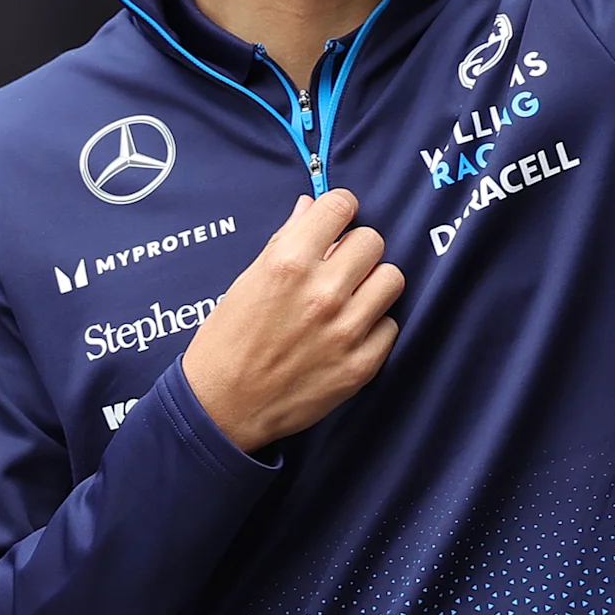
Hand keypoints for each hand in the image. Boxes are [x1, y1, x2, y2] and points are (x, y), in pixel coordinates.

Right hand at [180, 191, 404, 452]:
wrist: (222, 408)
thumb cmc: (227, 341)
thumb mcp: (247, 281)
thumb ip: (285, 240)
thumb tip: (312, 207)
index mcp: (288, 263)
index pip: (340, 206)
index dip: (339, 209)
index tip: (337, 221)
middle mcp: (322, 292)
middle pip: (373, 240)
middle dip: (355, 249)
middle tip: (340, 266)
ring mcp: (346, 330)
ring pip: (392, 279)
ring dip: (372, 284)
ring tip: (351, 298)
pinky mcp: (361, 365)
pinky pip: (391, 325)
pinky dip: (373, 326)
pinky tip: (349, 333)